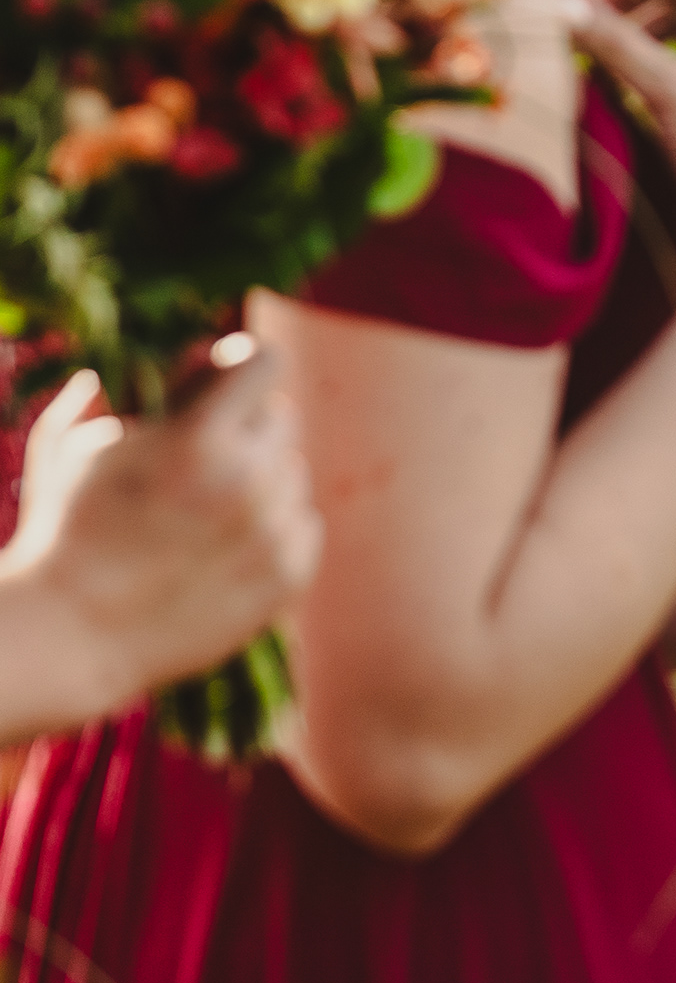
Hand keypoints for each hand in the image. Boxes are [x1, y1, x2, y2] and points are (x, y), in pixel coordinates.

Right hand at [0, 344, 313, 733]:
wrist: (70, 634)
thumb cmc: (65, 528)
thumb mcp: (78, 443)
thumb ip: (137, 386)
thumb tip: (199, 348)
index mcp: (197, 438)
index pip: (264, 361)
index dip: (241, 363)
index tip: (225, 375)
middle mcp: (248, 480)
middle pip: (279, 416)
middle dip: (240, 428)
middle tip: (194, 461)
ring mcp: (273, 530)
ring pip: (291, 472)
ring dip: (257, 480)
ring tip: (196, 516)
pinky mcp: (290, 573)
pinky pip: (303, 523)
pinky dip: (271, 528)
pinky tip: (218, 548)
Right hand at [566, 0, 675, 253]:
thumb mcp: (667, 91)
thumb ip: (613, 44)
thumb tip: (558, 5)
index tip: (580, 9)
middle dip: (618, 3)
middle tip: (578, 39)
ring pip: (671, 15)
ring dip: (628, 31)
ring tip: (596, 67)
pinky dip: (645, 56)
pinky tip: (620, 84)